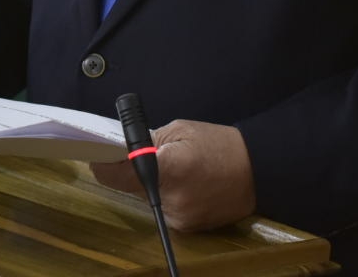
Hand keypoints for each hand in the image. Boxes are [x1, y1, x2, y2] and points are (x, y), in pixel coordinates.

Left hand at [90, 119, 256, 231]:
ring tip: (179, 170)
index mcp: (169, 168)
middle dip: (133, 171)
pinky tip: (188, 185)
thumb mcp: (180, 130)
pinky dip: (169, 196)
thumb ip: (146, 142)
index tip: (98, 155)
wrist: (259, 170)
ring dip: (153, 185)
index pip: (116, 173)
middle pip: (131, 187)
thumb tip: (118, 149)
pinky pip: (164, 209)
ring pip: (147, 198)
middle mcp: (172, 199)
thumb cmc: (221, 145)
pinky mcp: (188, 228)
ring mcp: (180, 217)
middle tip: (150, 155)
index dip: (104, 163)